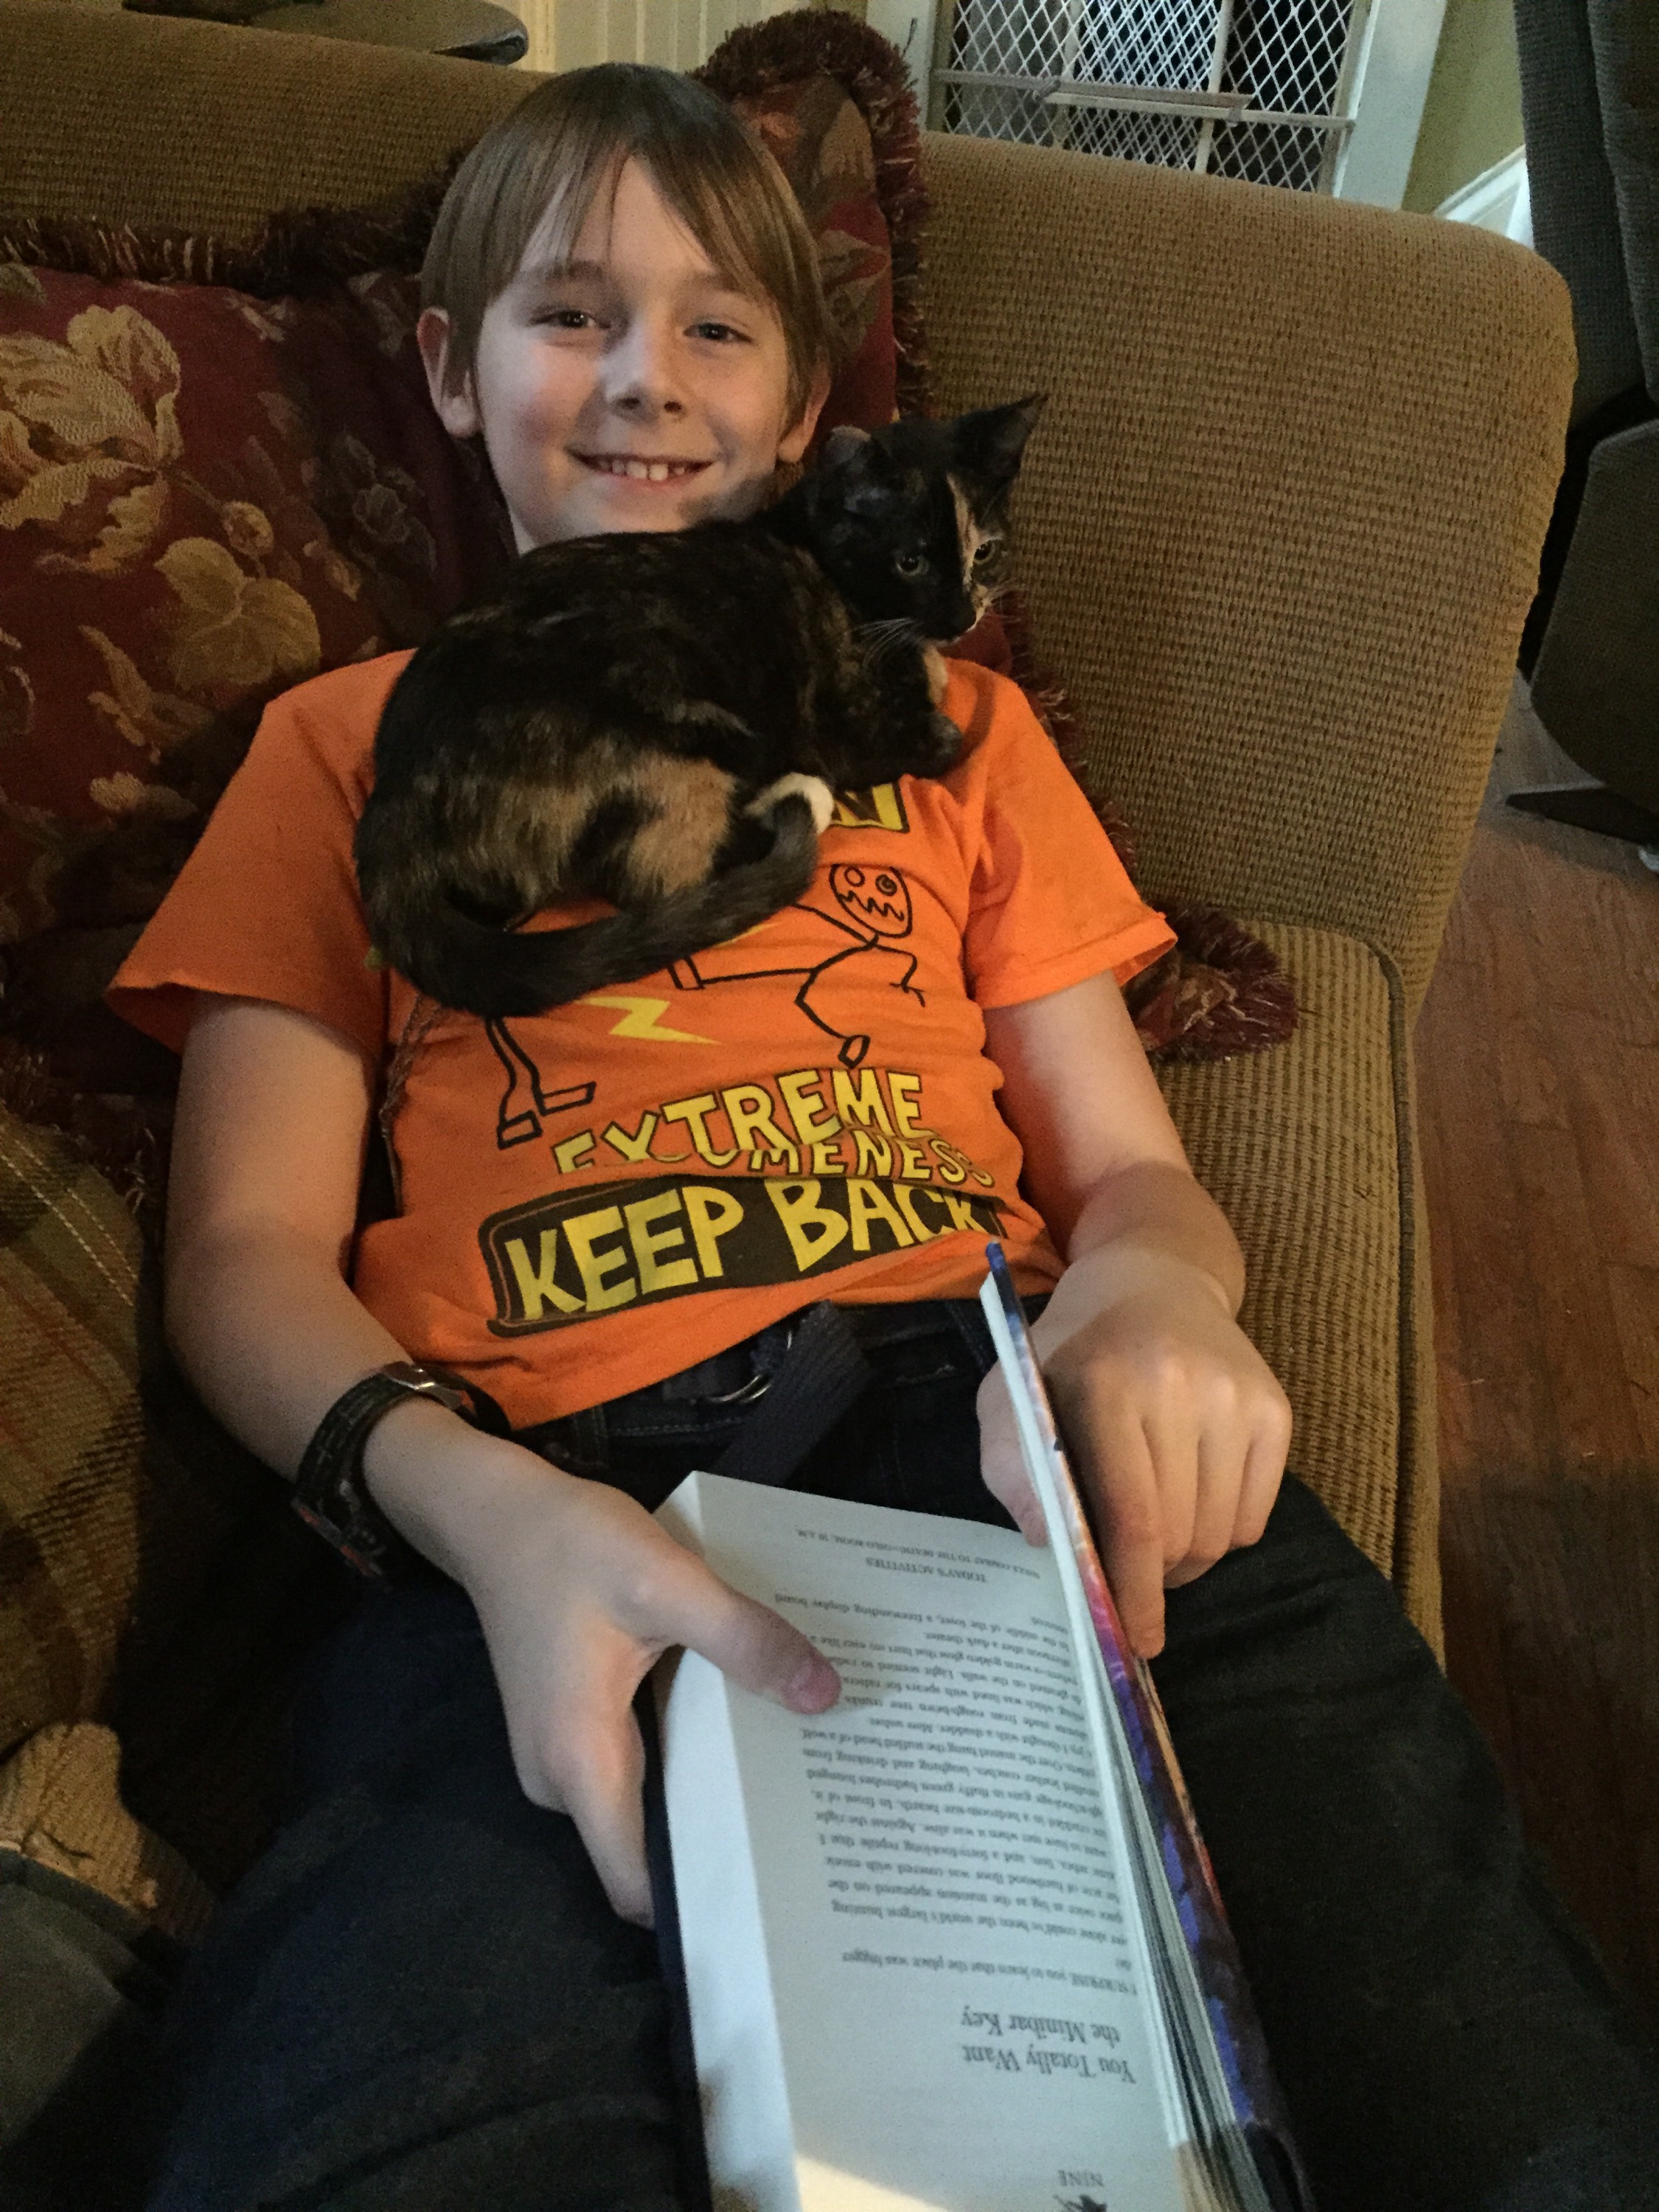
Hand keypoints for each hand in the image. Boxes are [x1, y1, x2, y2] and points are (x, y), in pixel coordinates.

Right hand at [364, 1415, 839, 1923]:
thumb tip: (826, 1697)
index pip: (636, 1886)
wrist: (493, 1511)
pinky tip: (744, 1721)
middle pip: (649, 1849)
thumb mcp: (667, 1581)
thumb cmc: (570, 1546)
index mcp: (579, 1764)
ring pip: (645, 1805)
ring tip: (797, 1774)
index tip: (780, 1894)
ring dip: (711, 1793)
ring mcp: (561, 1757)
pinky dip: (688, 1754)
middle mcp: (561, 1780)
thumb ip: (744, 1639)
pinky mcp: (571, 1727)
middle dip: (728, 1842)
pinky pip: (636, 1766)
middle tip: (816, 1822)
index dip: (703, 1903)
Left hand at [977, 1247, 1290, 1657]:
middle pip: (1180, 1536)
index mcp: (1105, 1384)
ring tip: (1156, 1532)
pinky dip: (1223, 1531)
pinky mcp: (1275, 1409)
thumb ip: (1012, 1470)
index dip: (1131, 1588)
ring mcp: (1236, 1397)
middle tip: (1130, 1575)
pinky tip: (1191, 1497)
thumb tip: (1051, 1547)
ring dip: (1187, 1558)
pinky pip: (1256, 1517)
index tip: (1133, 1639)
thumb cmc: (1068, 1355)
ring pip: (1221, 1535)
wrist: (1152, 1281)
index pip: (1131, 1515)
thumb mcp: (1011, 1395)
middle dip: (1152, 1577)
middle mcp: (1180, 1386)